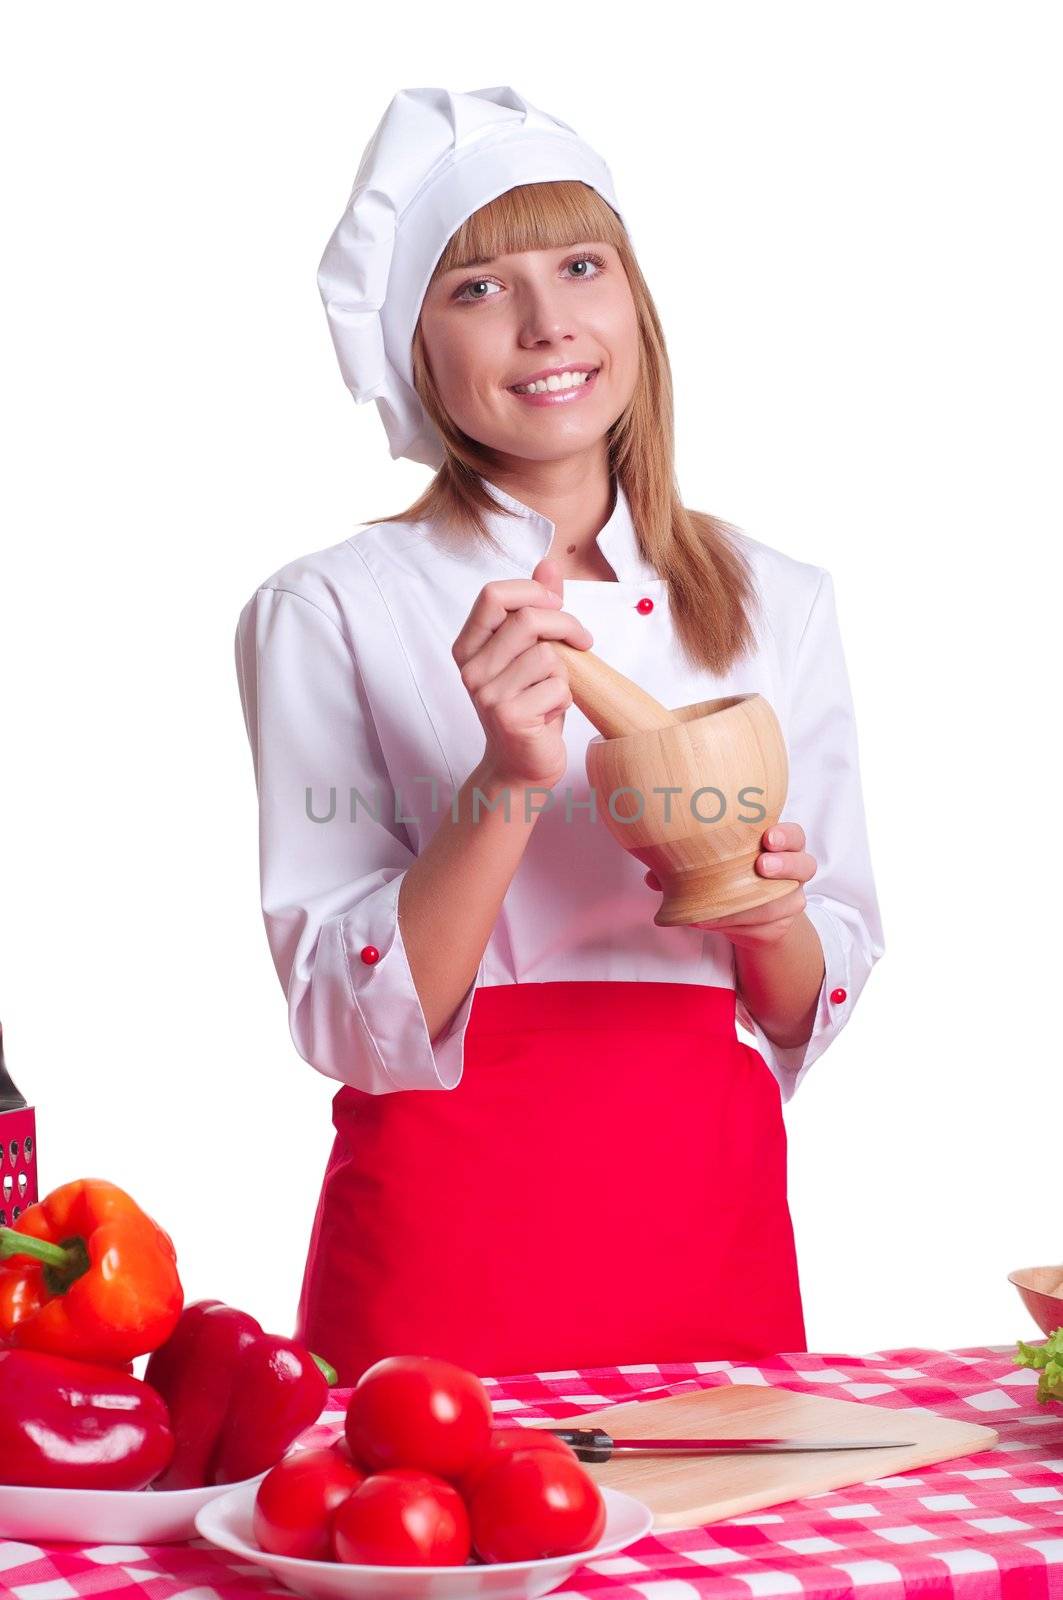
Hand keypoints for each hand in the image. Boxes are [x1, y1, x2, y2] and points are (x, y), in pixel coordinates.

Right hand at [452, 558, 592, 791]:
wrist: (520, 766)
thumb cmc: (528, 706)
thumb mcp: (529, 653)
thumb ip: (537, 608)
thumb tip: (549, 563)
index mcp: (469, 647)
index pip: (493, 594)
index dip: (532, 592)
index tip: (556, 606)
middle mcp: (471, 668)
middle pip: (528, 619)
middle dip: (566, 626)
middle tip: (583, 642)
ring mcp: (487, 694)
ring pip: (547, 655)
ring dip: (564, 672)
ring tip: (553, 691)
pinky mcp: (510, 716)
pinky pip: (557, 687)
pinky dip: (565, 698)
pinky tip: (550, 714)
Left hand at [643, 821, 817, 951]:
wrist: (742, 917)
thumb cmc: (727, 878)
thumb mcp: (711, 866)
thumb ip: (686, 864)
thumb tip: (653, 875)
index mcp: (778, 846)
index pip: (794, 836)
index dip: (786, 836)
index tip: (768, 837)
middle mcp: (791, 871)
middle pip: (805, 864)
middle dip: (786, 863)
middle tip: (763, 863)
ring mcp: (790, 899)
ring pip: (791, 900)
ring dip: (764, 901)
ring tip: (738, 899)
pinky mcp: (780, 925)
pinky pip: (767, 926)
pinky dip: (739, 925)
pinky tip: (717, 922)